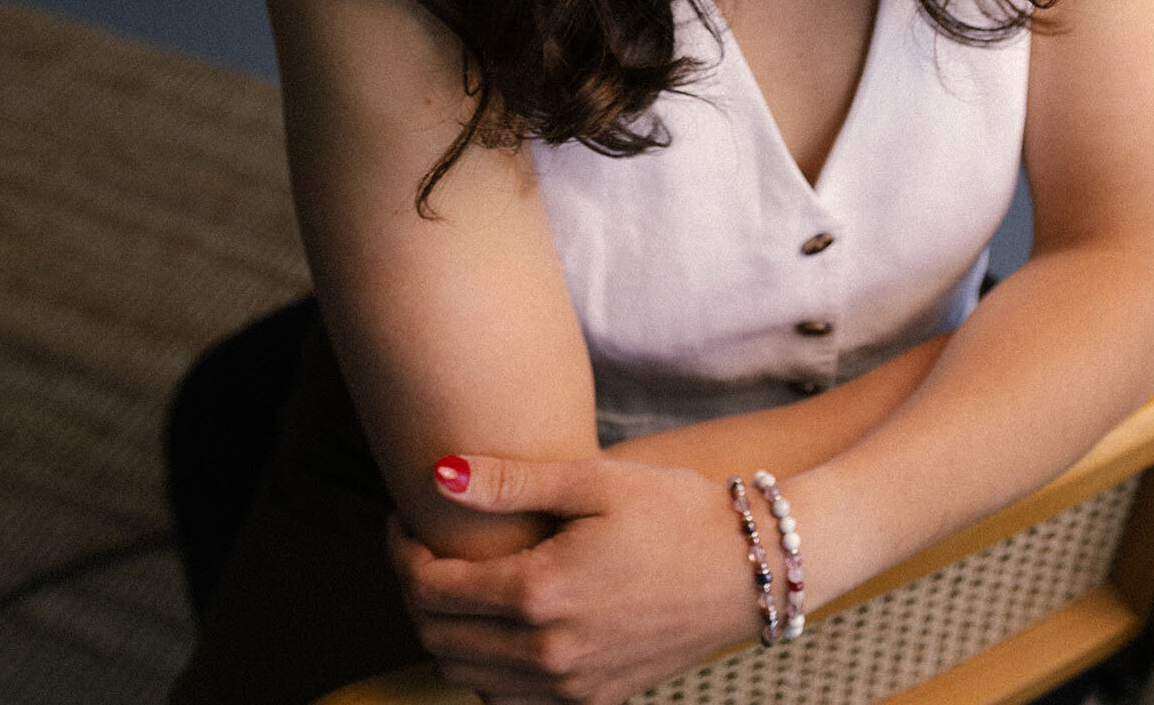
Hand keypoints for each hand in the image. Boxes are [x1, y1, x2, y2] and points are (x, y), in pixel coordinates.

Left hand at [387, 452, 761, 704]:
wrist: (752, 568)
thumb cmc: (675, 510)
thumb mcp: (594, 482)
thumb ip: (510, 482)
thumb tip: (436, 473)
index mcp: (540, 594)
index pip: (430, 589)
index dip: (401, 552)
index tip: (403, 518)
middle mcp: (547, 654)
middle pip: (437, 638)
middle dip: (415, 590)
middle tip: (424, 545)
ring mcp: (570, 688)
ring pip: (466, 677)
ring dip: (446, 632)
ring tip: (460, 580)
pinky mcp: (594, 701)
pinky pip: (510, 700)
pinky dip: (486, 667)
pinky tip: (502, 623)